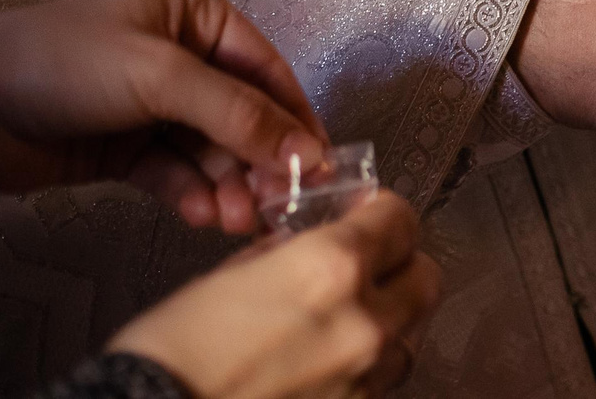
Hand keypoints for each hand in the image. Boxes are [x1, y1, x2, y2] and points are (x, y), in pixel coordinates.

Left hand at [0, 0, 326, 235]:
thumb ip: (235, 114)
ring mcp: (153, 102)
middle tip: (279, 204)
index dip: (294, 115)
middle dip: (259, 159)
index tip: (322, 166)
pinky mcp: (127, 147)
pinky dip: (194, 193)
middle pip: (242, 112)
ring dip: (229, 184)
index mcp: (193, 8)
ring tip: (237, 221)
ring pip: (212, 148)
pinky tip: (203, 216)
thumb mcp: (157, 76)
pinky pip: (176, 171)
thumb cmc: (63, 64)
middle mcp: (181, 51)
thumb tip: (308, 150)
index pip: (263, 64)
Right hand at [108, 190, 440, 398]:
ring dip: (387, 323)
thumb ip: (284, 255)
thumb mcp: (225, 277)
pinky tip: (326, 365)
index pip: (400, 220)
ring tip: (344, 321)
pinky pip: (379, 384)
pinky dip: (364, 369)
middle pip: (426, 280)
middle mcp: (362, 324)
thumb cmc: (169, 354)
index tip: (369, 215)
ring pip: (408, 338)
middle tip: (368, 264)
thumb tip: (304, 246)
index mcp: (332, 271)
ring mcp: (362, 380)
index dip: (384, 213)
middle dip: (400, 266)